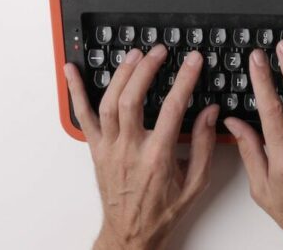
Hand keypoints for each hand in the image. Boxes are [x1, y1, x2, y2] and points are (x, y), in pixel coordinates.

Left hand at [64, 45, 218, 249]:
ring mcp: (109, 148)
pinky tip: (72, 70)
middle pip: (133, 100)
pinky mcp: (95, 149)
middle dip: (146, 69)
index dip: (185, 79)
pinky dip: (76, 91)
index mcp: (157, 157)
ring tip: (134, 54)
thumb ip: (204, 145)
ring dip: (121, 74)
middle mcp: (129, 150)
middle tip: (159, 51)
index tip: (193, 60)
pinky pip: (83, 116)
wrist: (131, 236)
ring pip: (109, 103)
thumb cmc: (162, 211)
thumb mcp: (195, 184)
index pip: (172, 108)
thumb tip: (210, 112)